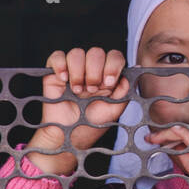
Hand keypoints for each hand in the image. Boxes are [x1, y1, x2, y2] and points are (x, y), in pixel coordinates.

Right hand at [27, 47, 131, 174]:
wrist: (70, 135)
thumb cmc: (92, 123)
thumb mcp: (115, 109)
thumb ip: (125, 89)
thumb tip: (133, 69)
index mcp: (107, 75)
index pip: (114, 56)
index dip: (113, 66)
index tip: (109, 84)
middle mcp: (91, 69)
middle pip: (96, 52)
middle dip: (95, 71)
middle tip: (92, 90)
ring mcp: (73, 70)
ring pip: (77, 53)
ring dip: (79, 72)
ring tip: (78, 91)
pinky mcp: (54, 73)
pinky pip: (57, 56)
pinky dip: (61, 65)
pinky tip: (63, 80)